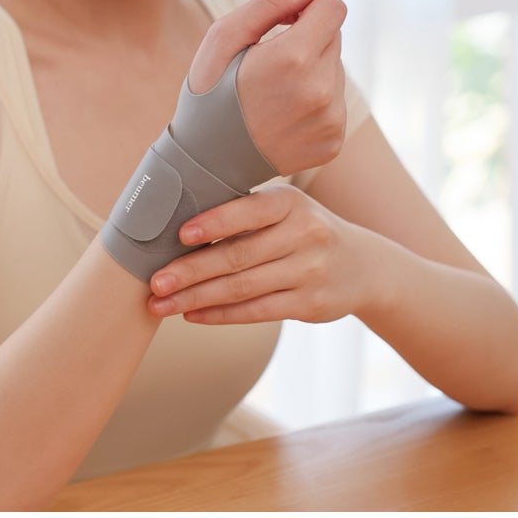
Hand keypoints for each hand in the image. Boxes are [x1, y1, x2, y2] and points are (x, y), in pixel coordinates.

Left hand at [146, 183, 366, 324]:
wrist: (362, 266)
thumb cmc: (303, 231)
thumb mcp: (286, 210)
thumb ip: (244, 215)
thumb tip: (177, 229)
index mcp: (291, 203)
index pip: (249, 211)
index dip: (214, 223)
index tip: (180, 234)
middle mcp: (304, 234)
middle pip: (238, 256)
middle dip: (190, 271)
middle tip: (155, 281)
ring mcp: (309, 271)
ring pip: (242, 288)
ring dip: (196, 298)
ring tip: (161, 304)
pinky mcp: (309, 304)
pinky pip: (256, 312)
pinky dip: (220, 314)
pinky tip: (193, 315)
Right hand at [188, 0, 346, 175]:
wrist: (205, 163)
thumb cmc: (209, 93)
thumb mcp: (223, 37)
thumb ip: (271, 2)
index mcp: (293, 57)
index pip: (333, 8)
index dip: (307, 8)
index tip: (284, 23)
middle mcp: (320, 90)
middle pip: (334, 38)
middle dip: (307, 40)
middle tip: (270, 63)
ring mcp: (330, 120)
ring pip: (335, 71)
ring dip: (311, 72)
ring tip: (274, 94)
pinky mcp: (333, 142)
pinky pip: (336, 104)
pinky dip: (314, 104)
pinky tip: (283, 116)